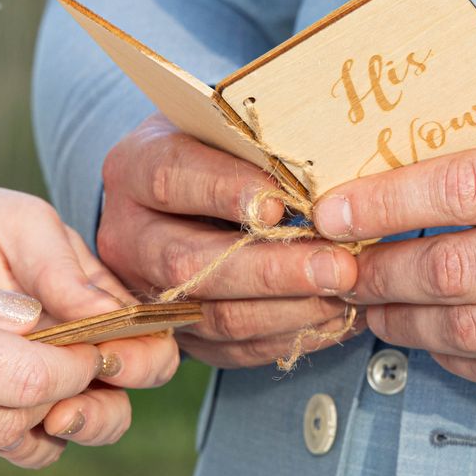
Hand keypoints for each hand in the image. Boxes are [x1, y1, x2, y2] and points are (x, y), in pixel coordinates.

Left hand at [0, 180, 180, 463]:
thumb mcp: (17, 225)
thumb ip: (60, 266)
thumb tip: (108, 309)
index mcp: (100, 301)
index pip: (149, 341)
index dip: (139, 357)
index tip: (103, 356)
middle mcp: (81, 348)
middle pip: (125, 397)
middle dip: (105, 409)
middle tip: (66, 405)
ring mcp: (45, 383)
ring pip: (86, 428)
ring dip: (72, 430)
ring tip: (41, 419)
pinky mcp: (4, 409)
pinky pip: (35, 445)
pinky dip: (28, 444)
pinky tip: (1, 429)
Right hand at [97, 115, 361, 367]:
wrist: (184, 193)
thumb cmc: (217, 148)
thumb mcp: (224, 126)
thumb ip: (256, 144)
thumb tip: (320, 172)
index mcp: (133, 169)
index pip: (171, 180)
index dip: (225, 191)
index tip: (281, 203)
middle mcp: (129, 237)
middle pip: (189, 264)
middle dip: (272, 270)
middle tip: (338, 266)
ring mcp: (148, 293)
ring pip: (215, 316)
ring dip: (290, 310)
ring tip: (347, 293)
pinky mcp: (181, 333)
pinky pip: (235, 349)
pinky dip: (291, 336)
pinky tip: (336, 317)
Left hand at [312, 135, 475, 433]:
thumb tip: (401, 179)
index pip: (466, 183)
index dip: (385, 200)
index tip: (333, 209)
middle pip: (454, 268)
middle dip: (380, 271)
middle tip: (342, 267)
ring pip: (467, 331)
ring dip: (403, 321)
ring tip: (372, 305)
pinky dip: (450, 355)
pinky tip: (429, 337)